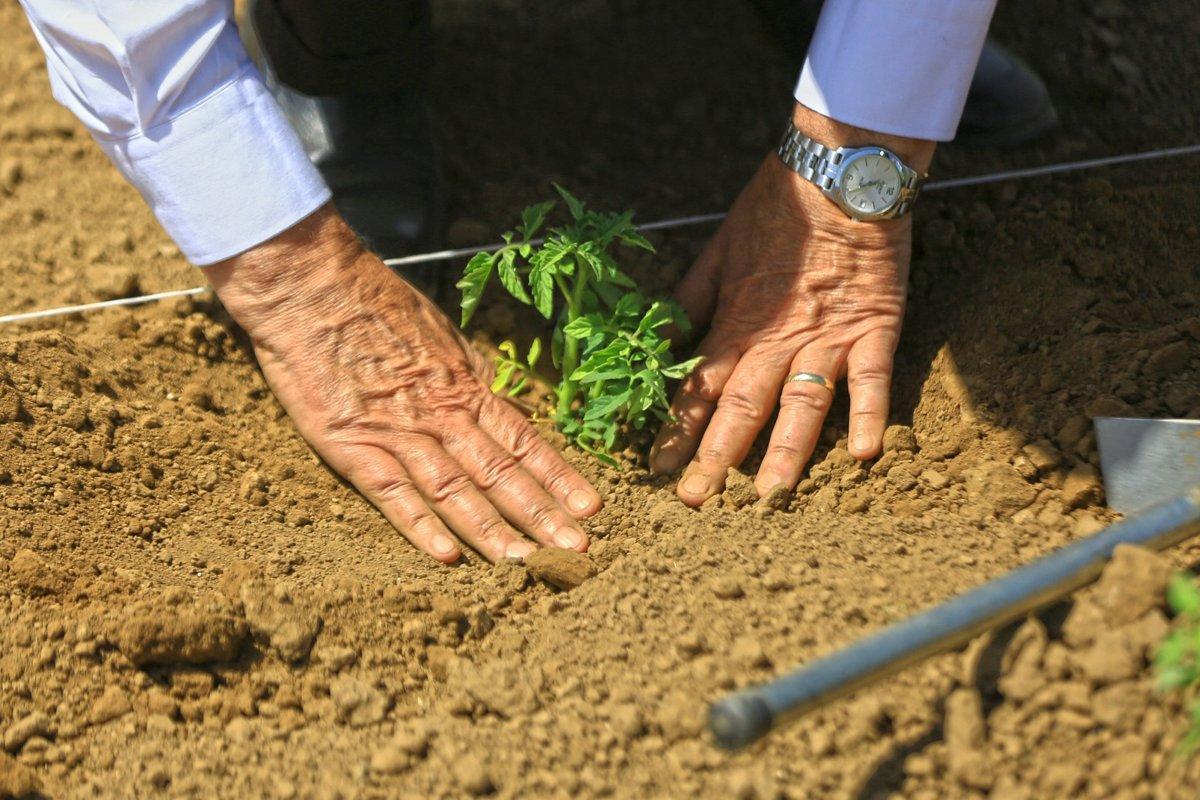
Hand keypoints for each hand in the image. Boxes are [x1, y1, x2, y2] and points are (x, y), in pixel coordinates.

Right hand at [207, 205, 601, 562]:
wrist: (311, 286)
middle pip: (500, 473)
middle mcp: (442, 414)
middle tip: (576, 552)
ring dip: (493, 531)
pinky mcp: (352, 444)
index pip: (522, 440)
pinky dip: (420, 526)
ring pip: (456, 490)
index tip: (590, 508)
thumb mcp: (438, 334)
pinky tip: (448, 557)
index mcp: (464, 386)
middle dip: (541, 515)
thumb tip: (498, 403)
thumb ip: (466, 375)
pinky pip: (393, 492)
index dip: (558, 476)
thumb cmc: (372, 302)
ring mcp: (399, 431)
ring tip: (527, 566)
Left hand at [650, 104, 933, 505]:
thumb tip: (655, 342)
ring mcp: (827, 337)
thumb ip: (688, 302)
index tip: (657, 469)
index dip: (676, 430)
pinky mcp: (873, 328)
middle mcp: (776, 339)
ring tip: (769, 498)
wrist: (838, 173)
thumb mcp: (715, 253)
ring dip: (784, 452)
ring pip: (801, 404)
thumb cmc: (772, 211)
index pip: (698, 388)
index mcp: (735, 322)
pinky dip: (869, 414)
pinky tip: (864, 454)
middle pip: (741, 408)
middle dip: (715, 458)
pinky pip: (872, 378)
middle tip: (695, 502)